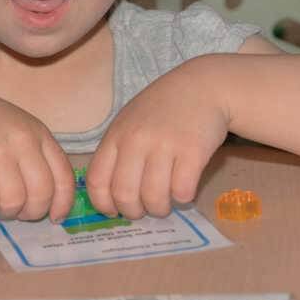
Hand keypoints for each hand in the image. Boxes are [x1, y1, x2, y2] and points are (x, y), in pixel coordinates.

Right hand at [0, 83, 74, 223]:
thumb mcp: (16, 126)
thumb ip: (35, 153)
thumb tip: (49, 197)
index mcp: (38, 132)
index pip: (64, 177)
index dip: (62, 204)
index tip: (55, 217)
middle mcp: (22, 140)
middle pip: (41, 194)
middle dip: (32, 213)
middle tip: (19, 213)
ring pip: (14, 202)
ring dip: (6, 212)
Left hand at [86, 59, 230, 218]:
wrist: (202, 87)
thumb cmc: (162, 108)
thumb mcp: (129, 122)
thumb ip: (118, 152)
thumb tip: (110, 196)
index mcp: (116, 135)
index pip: (97, 180)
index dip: (103, 204)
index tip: (114, 211)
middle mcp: (136, 140)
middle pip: (124, 194)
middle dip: (134, 212)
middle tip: (145, 209)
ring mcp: (164, 145)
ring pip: (154, 198)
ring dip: (160, 209)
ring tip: (166, 202)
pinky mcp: (192, 152)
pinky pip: (182, 192)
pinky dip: (183, 197)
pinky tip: (185, 187)